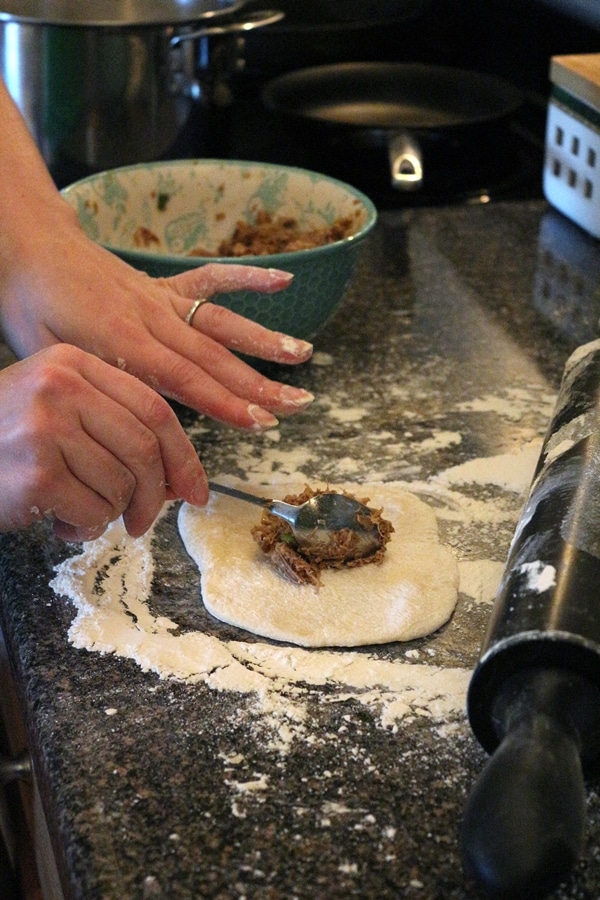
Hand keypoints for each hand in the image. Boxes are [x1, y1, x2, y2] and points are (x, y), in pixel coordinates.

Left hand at [0, 206, 313, 430]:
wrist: (26, 249)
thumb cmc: (31, 308)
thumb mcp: (51, 355)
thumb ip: (100, 381)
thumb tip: (141, 414)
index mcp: (121, 339)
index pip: (184, 378)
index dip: (225, 402)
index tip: (261, 421)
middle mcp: (151, 317)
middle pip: (213, 356)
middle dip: (259, 384)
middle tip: (296, 405)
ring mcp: (161, 299)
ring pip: (220, 323)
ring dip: (264, 341)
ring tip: (303, 356)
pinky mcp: (163, 285)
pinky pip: (210, 280)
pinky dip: (248, 279)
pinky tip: (284, 280)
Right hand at [0, 344, 206, 540]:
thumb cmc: (5, 442)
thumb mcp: (57, 410)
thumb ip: (114, 428)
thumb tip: (178, 479)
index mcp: (74, 364)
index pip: (154, 409)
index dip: (184, 456)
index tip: (196, 491)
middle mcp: (61, 387)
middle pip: (146, 448)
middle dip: (155, 496)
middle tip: (142, 522)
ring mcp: (46, 427)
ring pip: (122, 485)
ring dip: (109, 513)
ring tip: (75, 510)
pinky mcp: (36, 471)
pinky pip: (95, 512)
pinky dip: (85, 528)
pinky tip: (57, 521)